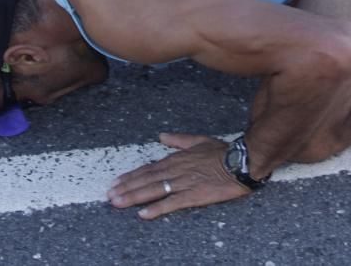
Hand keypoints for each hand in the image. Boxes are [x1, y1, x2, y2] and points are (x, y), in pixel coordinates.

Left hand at [107, 132, 250, 219]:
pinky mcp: (193, 196)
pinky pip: (171, 203)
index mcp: (176, 158)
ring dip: (133, 197)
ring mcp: (183, 183)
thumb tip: (162, 136)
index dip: (131, 176)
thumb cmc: (222, 152)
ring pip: (153, 190)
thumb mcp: (198, 140)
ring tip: (117, 203)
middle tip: (109, 195)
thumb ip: (179, 139)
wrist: (241, 162)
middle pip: (146, 179)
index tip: (116, 182)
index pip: (148, 168)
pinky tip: (143, 214)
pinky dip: (156, 208)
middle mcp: (176, 170)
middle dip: (126, 187)